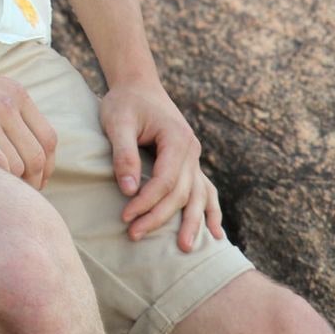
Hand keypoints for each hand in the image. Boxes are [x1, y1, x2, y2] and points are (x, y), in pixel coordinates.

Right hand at [0, 59, 57, 190]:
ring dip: (11, 187)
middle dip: (32, 185)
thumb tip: (22, 149)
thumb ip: (5, 112)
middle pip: (36, 157)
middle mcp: (5, 103)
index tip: (36, 184)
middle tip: (18, 199)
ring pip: (17, 166)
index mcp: (14, 93)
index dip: (47, 169)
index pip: (48, 140)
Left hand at [100, 79, 224, 252]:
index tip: (126, 217)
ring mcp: (194, 157)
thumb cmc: (125, 102)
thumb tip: (130, 190)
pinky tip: (216, 234)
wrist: (137, 84)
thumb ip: (124, 154)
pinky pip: (205, 190)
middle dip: (160, 217)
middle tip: (136, 236)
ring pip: (198, 195)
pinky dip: (210, 211)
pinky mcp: (189, 162)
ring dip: (193, 222)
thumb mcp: (118, 122)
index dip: (147, 202)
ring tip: (186, 249)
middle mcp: (192, 150)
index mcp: (177, 139)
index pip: (166, 181)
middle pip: (181, 193)